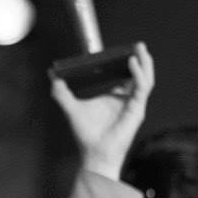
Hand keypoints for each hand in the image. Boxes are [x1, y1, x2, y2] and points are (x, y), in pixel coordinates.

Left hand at [50, 42, 154, 179]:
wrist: (94, 154)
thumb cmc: (87, 134)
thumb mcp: (71, 108)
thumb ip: (61, 92)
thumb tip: (52, 75)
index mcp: (116, 98)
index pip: (125, 76)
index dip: (125, 62)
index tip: (122, 49)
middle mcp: (127, 100)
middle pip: (139, 75)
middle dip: (140, 59)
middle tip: (137, 44)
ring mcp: (134, 105)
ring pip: (145, 79)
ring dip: (144, 63)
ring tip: (139, 49)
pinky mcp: (137, 110)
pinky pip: (141, 88)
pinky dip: (138, 74)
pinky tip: (132, 63)